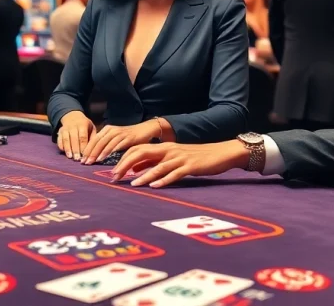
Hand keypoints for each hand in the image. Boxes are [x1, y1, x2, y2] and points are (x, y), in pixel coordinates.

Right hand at [57, 111, 95, 159]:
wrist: (72, 116)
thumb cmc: (84, 125)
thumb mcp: (91, 127)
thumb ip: (93, 137)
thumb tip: (95, 149)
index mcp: (82, 125)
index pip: (83, 137)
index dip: (83, 146)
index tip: (85, 155)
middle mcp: (73, 126)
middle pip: (74, 139)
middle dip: (75, 150)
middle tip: (77, 159)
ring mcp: (65, 129)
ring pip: (66, 139)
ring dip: (68, 149)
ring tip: (70, 157)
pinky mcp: (60, 132)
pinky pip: (59, 139)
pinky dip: (61, 146)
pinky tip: (64, 152)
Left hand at [81, 120, 163, 164]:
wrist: (145, 130)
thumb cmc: (129, 137)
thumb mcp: (116, 139)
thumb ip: (106, 145)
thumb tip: (95, 156)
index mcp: (107, 130)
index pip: (94, 140)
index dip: (87, 150)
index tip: (81, 160)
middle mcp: (112, 130)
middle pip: (97, 141)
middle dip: (90, 153)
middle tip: (84, 163)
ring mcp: (119, 133)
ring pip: (105, 143)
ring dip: (98, 153)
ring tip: (92, 161)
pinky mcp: (127, 137)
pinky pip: (116, 145)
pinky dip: (109, 151)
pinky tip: (105, 158)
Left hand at [112, 140, 249, 187]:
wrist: (221, 152)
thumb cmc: (196, 157)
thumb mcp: (172, 158)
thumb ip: (154, 162)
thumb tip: (134, 169)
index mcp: (163, 147)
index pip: (137, 149)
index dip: (123, 159)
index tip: (112, 172)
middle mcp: (169, 150)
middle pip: (142, 153)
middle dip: (126, 165)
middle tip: (114, 177)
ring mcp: (180, 158)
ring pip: (157, 165)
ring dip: (143, 175)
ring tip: (131, 184)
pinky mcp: (191, 166)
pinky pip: (175, 173)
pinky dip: (163, 180)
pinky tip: (154, 186)